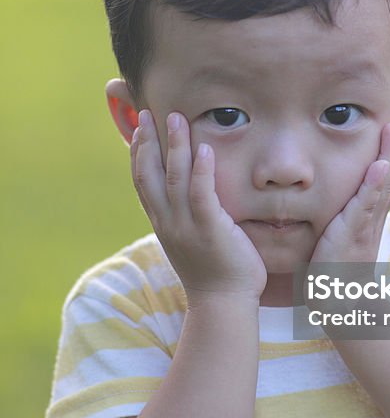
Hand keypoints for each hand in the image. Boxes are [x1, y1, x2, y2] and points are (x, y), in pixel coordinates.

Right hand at [131, 110, 266, 306]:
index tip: (139, 129)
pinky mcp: (209, 229)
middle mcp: (168, 223)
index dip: (138, 154)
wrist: (223, 304)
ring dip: (174, 146)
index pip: (142, 183)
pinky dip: (202, 170)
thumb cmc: (214, 272)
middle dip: (148, 142)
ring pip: (174, 178)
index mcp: (162, 224)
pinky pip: (201, 194)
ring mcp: (186, 226)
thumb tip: (189, 197)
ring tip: (177, 118)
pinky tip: (205, 149)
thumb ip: (186, 217)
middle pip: (149, 175)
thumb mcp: (192, 240)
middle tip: (148, 113)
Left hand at [310, 109, 389, 266]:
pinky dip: (375, 183)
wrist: (340, 304)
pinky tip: (379, 164)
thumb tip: (344, 188)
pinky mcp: (354, 234)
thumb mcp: (343, 228)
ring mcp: (368, 222)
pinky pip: (367, 205)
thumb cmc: (336, 267)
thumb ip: (347, 208)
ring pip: (388, 180)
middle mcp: (377, 212)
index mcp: (375, 208)